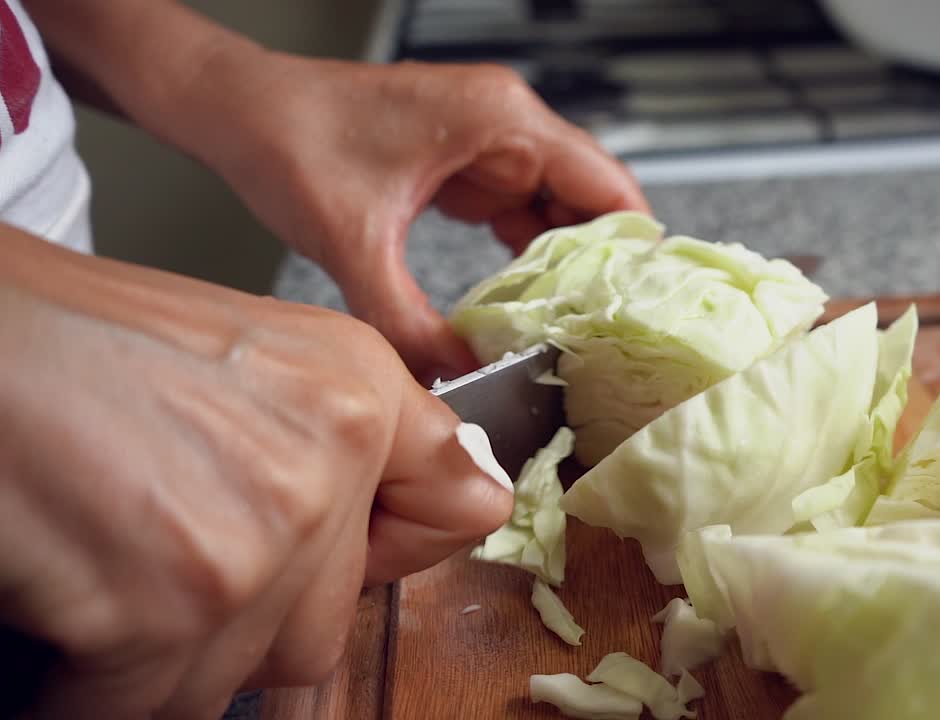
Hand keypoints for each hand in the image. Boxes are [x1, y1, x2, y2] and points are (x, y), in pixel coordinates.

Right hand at [0, 226, 512, 718]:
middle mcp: (329, 456)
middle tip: (167, 554)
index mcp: (356, 387)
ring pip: (243, 674)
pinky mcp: (171, 604)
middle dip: (249, 617)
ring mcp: (258, 537)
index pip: (464, 509)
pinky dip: (96, 690)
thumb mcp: (254, 356)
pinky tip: (69, 623)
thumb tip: (439, 509)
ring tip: (108, 577)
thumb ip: (340, 438)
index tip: (343, 551)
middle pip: (327, 623)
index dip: (393, 545)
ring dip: (170, 655)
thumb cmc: (78, 341)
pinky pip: (150, 705)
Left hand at [205, 56, 649, 381]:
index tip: (640, 305)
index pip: (605, 183)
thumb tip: (451, 378)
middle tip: (599, 335)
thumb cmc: (288, 136)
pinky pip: (515, 216)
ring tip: (565, 330)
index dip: (632, 246)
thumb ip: (406, 321)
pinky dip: (520, 260)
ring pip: (553, 214)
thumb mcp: (353, 241)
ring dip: (558, 269)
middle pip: (587, 203)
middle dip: (594, 269)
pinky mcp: (463, 166)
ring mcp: (486, 144)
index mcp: (500, 120)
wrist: (236, 110)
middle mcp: (505, 125)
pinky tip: (518, 305)